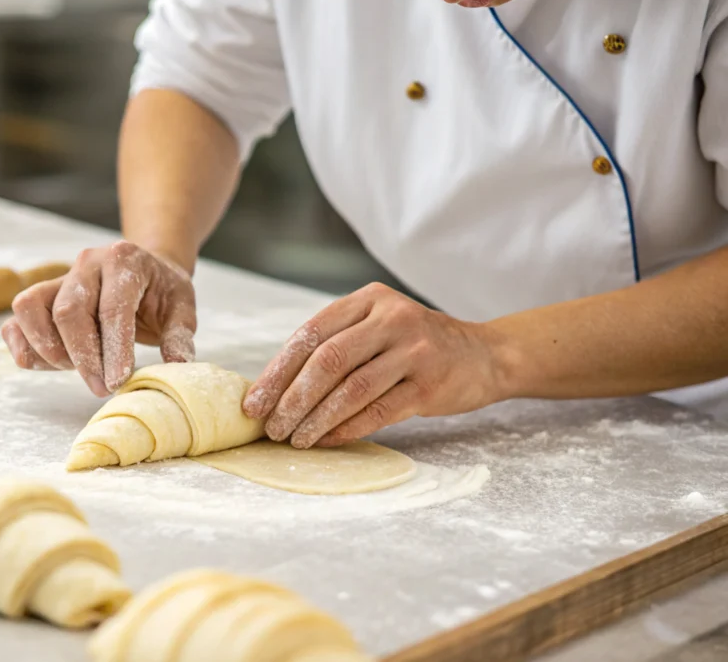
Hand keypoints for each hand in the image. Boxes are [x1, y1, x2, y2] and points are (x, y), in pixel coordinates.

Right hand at [1, 240, 196, 396]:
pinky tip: (43, 365)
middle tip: (101, 388)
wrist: (145, 270)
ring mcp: (59, 278)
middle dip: (83, 357)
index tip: (117, 381)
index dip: (113, 348)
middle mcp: (86, 263)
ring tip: (74, 371)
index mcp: (123, 260)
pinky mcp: (41, 296)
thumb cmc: (162, 292)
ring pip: (31, 308)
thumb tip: (177, 366)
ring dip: (48, 349)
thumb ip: (179, 336)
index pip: (112, 308)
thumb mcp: (182, 308)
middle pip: (69, 311)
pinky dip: (23, 345)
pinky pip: (17, 319)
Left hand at [242, 283, 509, 447]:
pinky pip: (379, 410)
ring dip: (316, 419)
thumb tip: (275, 387)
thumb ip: (336, 344)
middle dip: (292, 398)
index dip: (277, 371)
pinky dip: (348, 428)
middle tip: (271, 428)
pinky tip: (327, 440)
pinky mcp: (431, 384)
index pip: (310, 333)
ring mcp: (414, 350)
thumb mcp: (378, 326)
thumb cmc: (415, 346)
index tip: (254, 402)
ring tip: (295, 440)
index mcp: (368, 299)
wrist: (485, 354)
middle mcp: (391, 318)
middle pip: (327, 360)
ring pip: (351, 388)